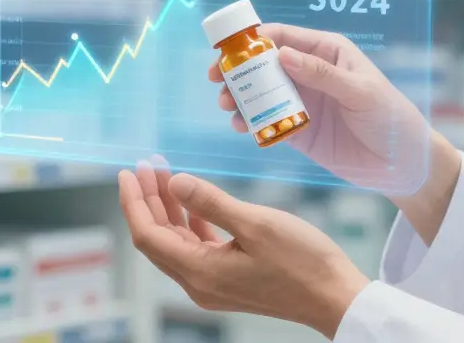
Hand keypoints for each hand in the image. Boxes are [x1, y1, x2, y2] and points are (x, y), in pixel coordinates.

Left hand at [119, 157, 369, 338]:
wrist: (334, 298)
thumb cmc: (302, 262)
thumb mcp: (256, 224)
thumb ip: (211, 202)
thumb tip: (175, 181)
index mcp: (200, 273)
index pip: (148, 236)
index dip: (134, 203)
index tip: (129, 172)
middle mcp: (200, 283)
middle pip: (158, 239)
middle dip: (149, 200)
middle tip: (147, 164)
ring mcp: (214, 283)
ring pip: (177, 242)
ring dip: (169, 208)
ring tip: (165, 174)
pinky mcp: (229, 279)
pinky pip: (197, 248)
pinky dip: (190, 221)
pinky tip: (191, 200)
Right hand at [209, 24, 430, 194]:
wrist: (403, 165)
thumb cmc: (390, 118)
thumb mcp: (361, 92)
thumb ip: (322, 75)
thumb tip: (282, 55)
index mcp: (327, 53)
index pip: (283, 37)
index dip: (253, 41)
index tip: (230, 51)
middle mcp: (310, 73)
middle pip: (264, 65)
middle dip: (238, 70)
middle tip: (217, 80)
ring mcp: (303, 102)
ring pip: (261, 93)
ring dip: (240, 97)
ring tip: (227, 106)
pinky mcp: (299, 130)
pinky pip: (268, 122)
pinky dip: (251, 122)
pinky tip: (241, 127)